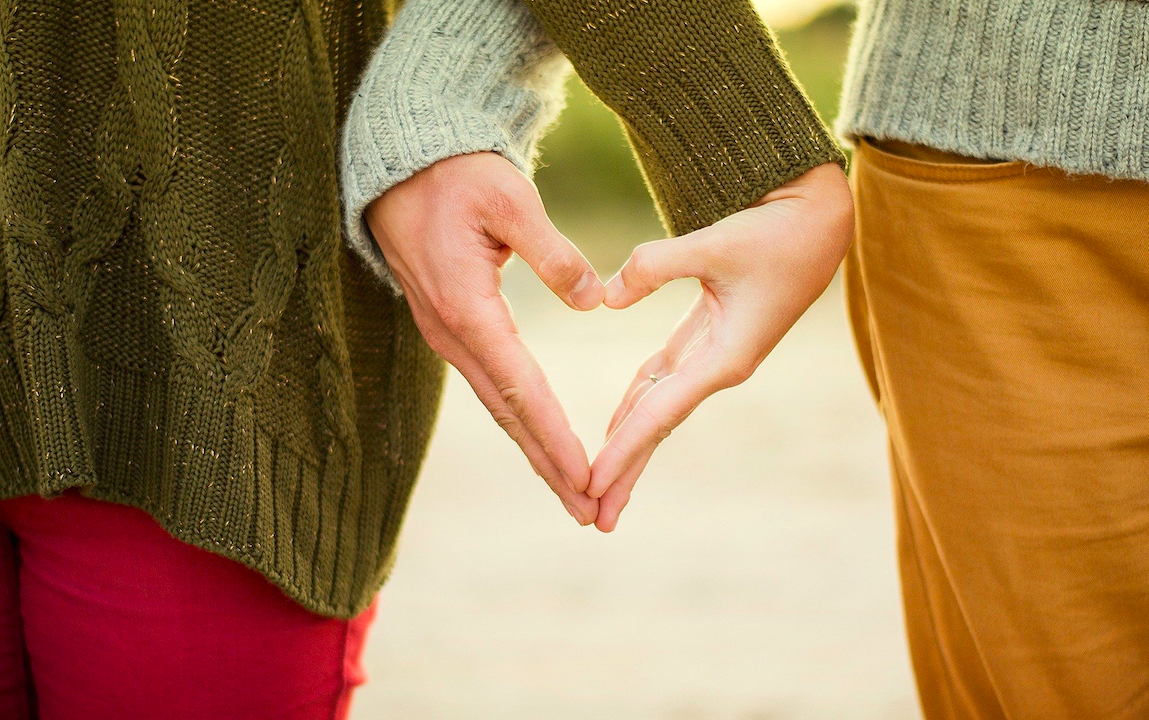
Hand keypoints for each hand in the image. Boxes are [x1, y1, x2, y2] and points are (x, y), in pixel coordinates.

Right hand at [364, 152, 604, 524]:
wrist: (400, 166)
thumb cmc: (456, 176)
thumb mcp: (509, 199)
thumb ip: (552, 252)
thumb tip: (594, 301)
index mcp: (468, 308)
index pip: (521, 387)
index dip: (555, 436)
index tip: (587, 476)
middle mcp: (452, 333)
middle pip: (508, 414)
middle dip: (549, 465)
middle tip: (589, 510)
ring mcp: (446, 334)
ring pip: (498, 406)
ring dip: (535, 450)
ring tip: (573, 490)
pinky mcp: (450, 327)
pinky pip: (490, 385)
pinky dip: (519, 419)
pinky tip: (540, 440)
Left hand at [588, 162, 854, 531]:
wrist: (818, 221)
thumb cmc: (776, 233)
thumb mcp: (715, 243)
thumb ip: (655, 266)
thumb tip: (605, 298)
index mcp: (725, 358)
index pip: (660, 414)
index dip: (623, 450)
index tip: (590, 484)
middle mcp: (719, 367)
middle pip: (658, 427)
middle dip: (626, 471)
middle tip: (592, 517)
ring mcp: (714, 356)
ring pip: (659, 408)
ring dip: (629, 445)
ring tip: (598, 485)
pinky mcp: (709, 337)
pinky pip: (663, 381)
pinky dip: (637, 403)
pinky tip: (616, 426)